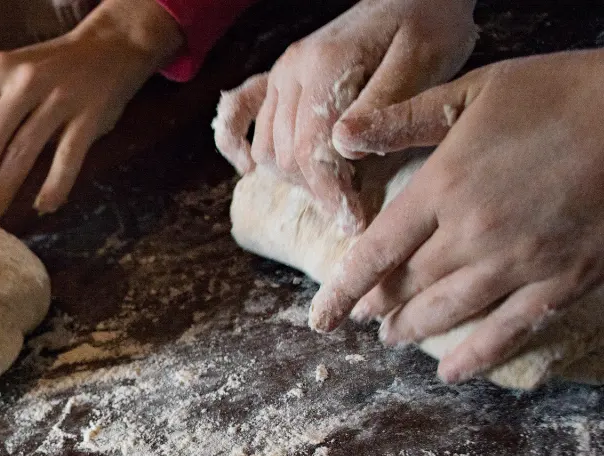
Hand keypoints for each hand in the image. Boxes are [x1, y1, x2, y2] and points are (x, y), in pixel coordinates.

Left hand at [0, 0, 182, 221]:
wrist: (110, 45)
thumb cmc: (49, 71)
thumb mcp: (5, 83)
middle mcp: (22, 82)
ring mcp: (58, 98)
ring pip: (20, 155)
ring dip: (0, 195)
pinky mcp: (89, 114)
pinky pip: (67, 157)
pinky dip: (54, 186)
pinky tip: (42, 208)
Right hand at [213, 0, 475, 232]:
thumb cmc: (427, 25)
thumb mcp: (422, 61)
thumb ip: (382, 105)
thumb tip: (343, 146)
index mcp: (325, 67)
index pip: (312, 148)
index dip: (330, 193)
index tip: (353, 222)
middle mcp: (292, 70)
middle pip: (286, 154)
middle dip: (317, 190)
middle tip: (353, 210)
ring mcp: (280, 74)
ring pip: (268, 146)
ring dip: (294, 177)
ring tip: (333, 189)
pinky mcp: (278, 77)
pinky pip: (239, 111)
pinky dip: (235, 143)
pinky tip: (248, 169)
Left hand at [309, 50, 603, 382]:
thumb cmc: (559, 91)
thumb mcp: (473, 90)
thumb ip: (404, 118)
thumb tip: (340, 134)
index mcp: (444, 186)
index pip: (376, 252)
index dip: (343, 290)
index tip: (321, 317)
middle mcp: (473, 232)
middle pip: (408, 285)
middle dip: (380, 305)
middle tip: (363, 317)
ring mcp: (520, 261)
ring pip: (449, 311)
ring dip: (415, 328)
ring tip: (394, 337)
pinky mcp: (564, 279)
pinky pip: (510, 330)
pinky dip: (477, 356)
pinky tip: (453, 372)